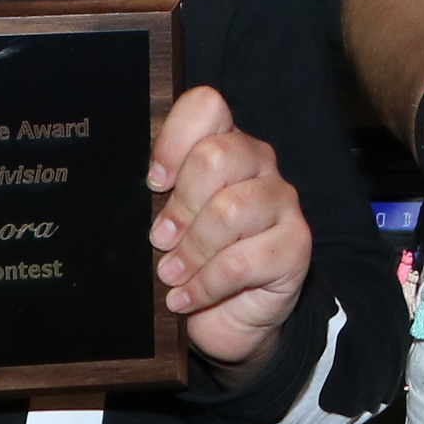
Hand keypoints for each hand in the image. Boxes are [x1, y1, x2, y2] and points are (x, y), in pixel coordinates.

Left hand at [147, 86, 309, 377]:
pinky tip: (186, 297)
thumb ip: (158, 202)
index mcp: (225, 145)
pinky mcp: (296, 245)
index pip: (208, 107)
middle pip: (215, 157)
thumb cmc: (196, 260)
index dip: (174, 140)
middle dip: (179, 206)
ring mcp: (282, 202)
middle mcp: (259, 164)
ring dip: (190, 251)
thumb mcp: (171, 225)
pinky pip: (241, 261)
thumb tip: (127, 200)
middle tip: (160, 240)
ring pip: (229, 210)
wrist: (234, 317)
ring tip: (170, 274)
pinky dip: (204, 285)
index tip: (155, 183)